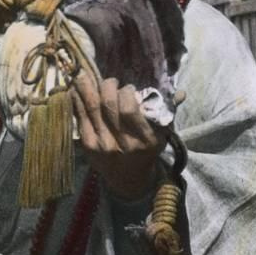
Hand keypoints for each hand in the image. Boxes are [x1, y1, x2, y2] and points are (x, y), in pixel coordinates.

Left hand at [71, 71, 165, 200]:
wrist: (128, 179)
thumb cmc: (146, 151)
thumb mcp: (162, 135)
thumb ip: (168, 112)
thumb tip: (181, 93)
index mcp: (144, 139)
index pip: (129, 109)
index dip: (126, 92)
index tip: (128, 88)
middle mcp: (122, 143)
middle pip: (109, 105)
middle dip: (108, 86)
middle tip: (111, 82)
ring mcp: (102, 145)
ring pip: (91, 108)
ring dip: (86, 87)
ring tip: (83, 75)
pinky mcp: (88, 145)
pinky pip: (79, 117)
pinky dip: (75, 100)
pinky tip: (74, 89)